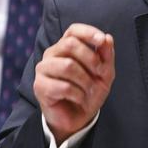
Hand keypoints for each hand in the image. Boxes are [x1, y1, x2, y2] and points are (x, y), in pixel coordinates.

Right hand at [34, 23, 114, 144]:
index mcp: (66, 46)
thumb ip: (106, 55)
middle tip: (100, 74)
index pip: (73, 30)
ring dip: (86, 80)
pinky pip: (63, 86)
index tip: (101, 41)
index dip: (88, 32)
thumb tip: (108, 38)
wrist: (79, 117)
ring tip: (89, 90)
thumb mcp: (104, 73)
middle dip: (91, 59)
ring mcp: (43, 69)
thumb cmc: (90, 90)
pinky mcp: (40, 86)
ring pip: (67, 65)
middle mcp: (52, 54)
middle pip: (70, 44)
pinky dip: (78, 94)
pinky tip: (79, 99)